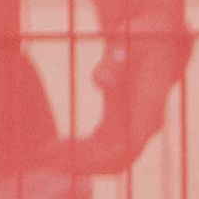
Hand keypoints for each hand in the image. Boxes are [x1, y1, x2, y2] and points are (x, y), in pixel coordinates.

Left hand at [52, 38, 187, 175]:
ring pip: (110, 159)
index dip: (100, 158)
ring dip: (78, 162)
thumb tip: (100, 81)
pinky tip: (53, 148)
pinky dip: (79, 153)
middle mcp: (146, 121)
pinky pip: (103, 148)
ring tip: (42, 158)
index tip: (66, 158)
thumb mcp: (132, 39)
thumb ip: (115, 60)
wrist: (157, 34)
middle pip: (119, 159)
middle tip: (44, 163)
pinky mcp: (123, 123)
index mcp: (149, 104)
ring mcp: (135, 125)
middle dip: (83, 165)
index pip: (130, 144)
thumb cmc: (143, 33)